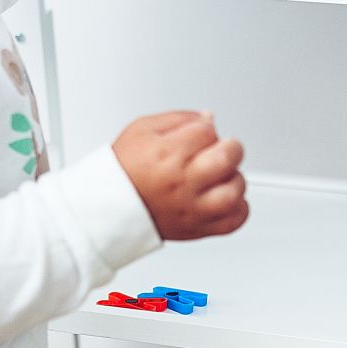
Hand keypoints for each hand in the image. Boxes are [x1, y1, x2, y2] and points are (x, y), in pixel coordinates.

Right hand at [112, 110, 247, 240]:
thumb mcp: (142, 130)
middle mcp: (182, 182)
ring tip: (223, 176)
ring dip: (235, 179)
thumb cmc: (123, 170)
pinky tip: (225, 197)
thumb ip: (180, 119)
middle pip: (227, 158)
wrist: (109, 207)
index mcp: (168, 154)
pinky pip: (233, 222)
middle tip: (222, 151)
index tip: (198, 136)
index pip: (208, 131)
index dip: (206, 129)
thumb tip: (208, 118)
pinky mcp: (196, 229)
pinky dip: (238, 209)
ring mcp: (191, 208)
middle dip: (230, 148)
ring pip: (234, 192)